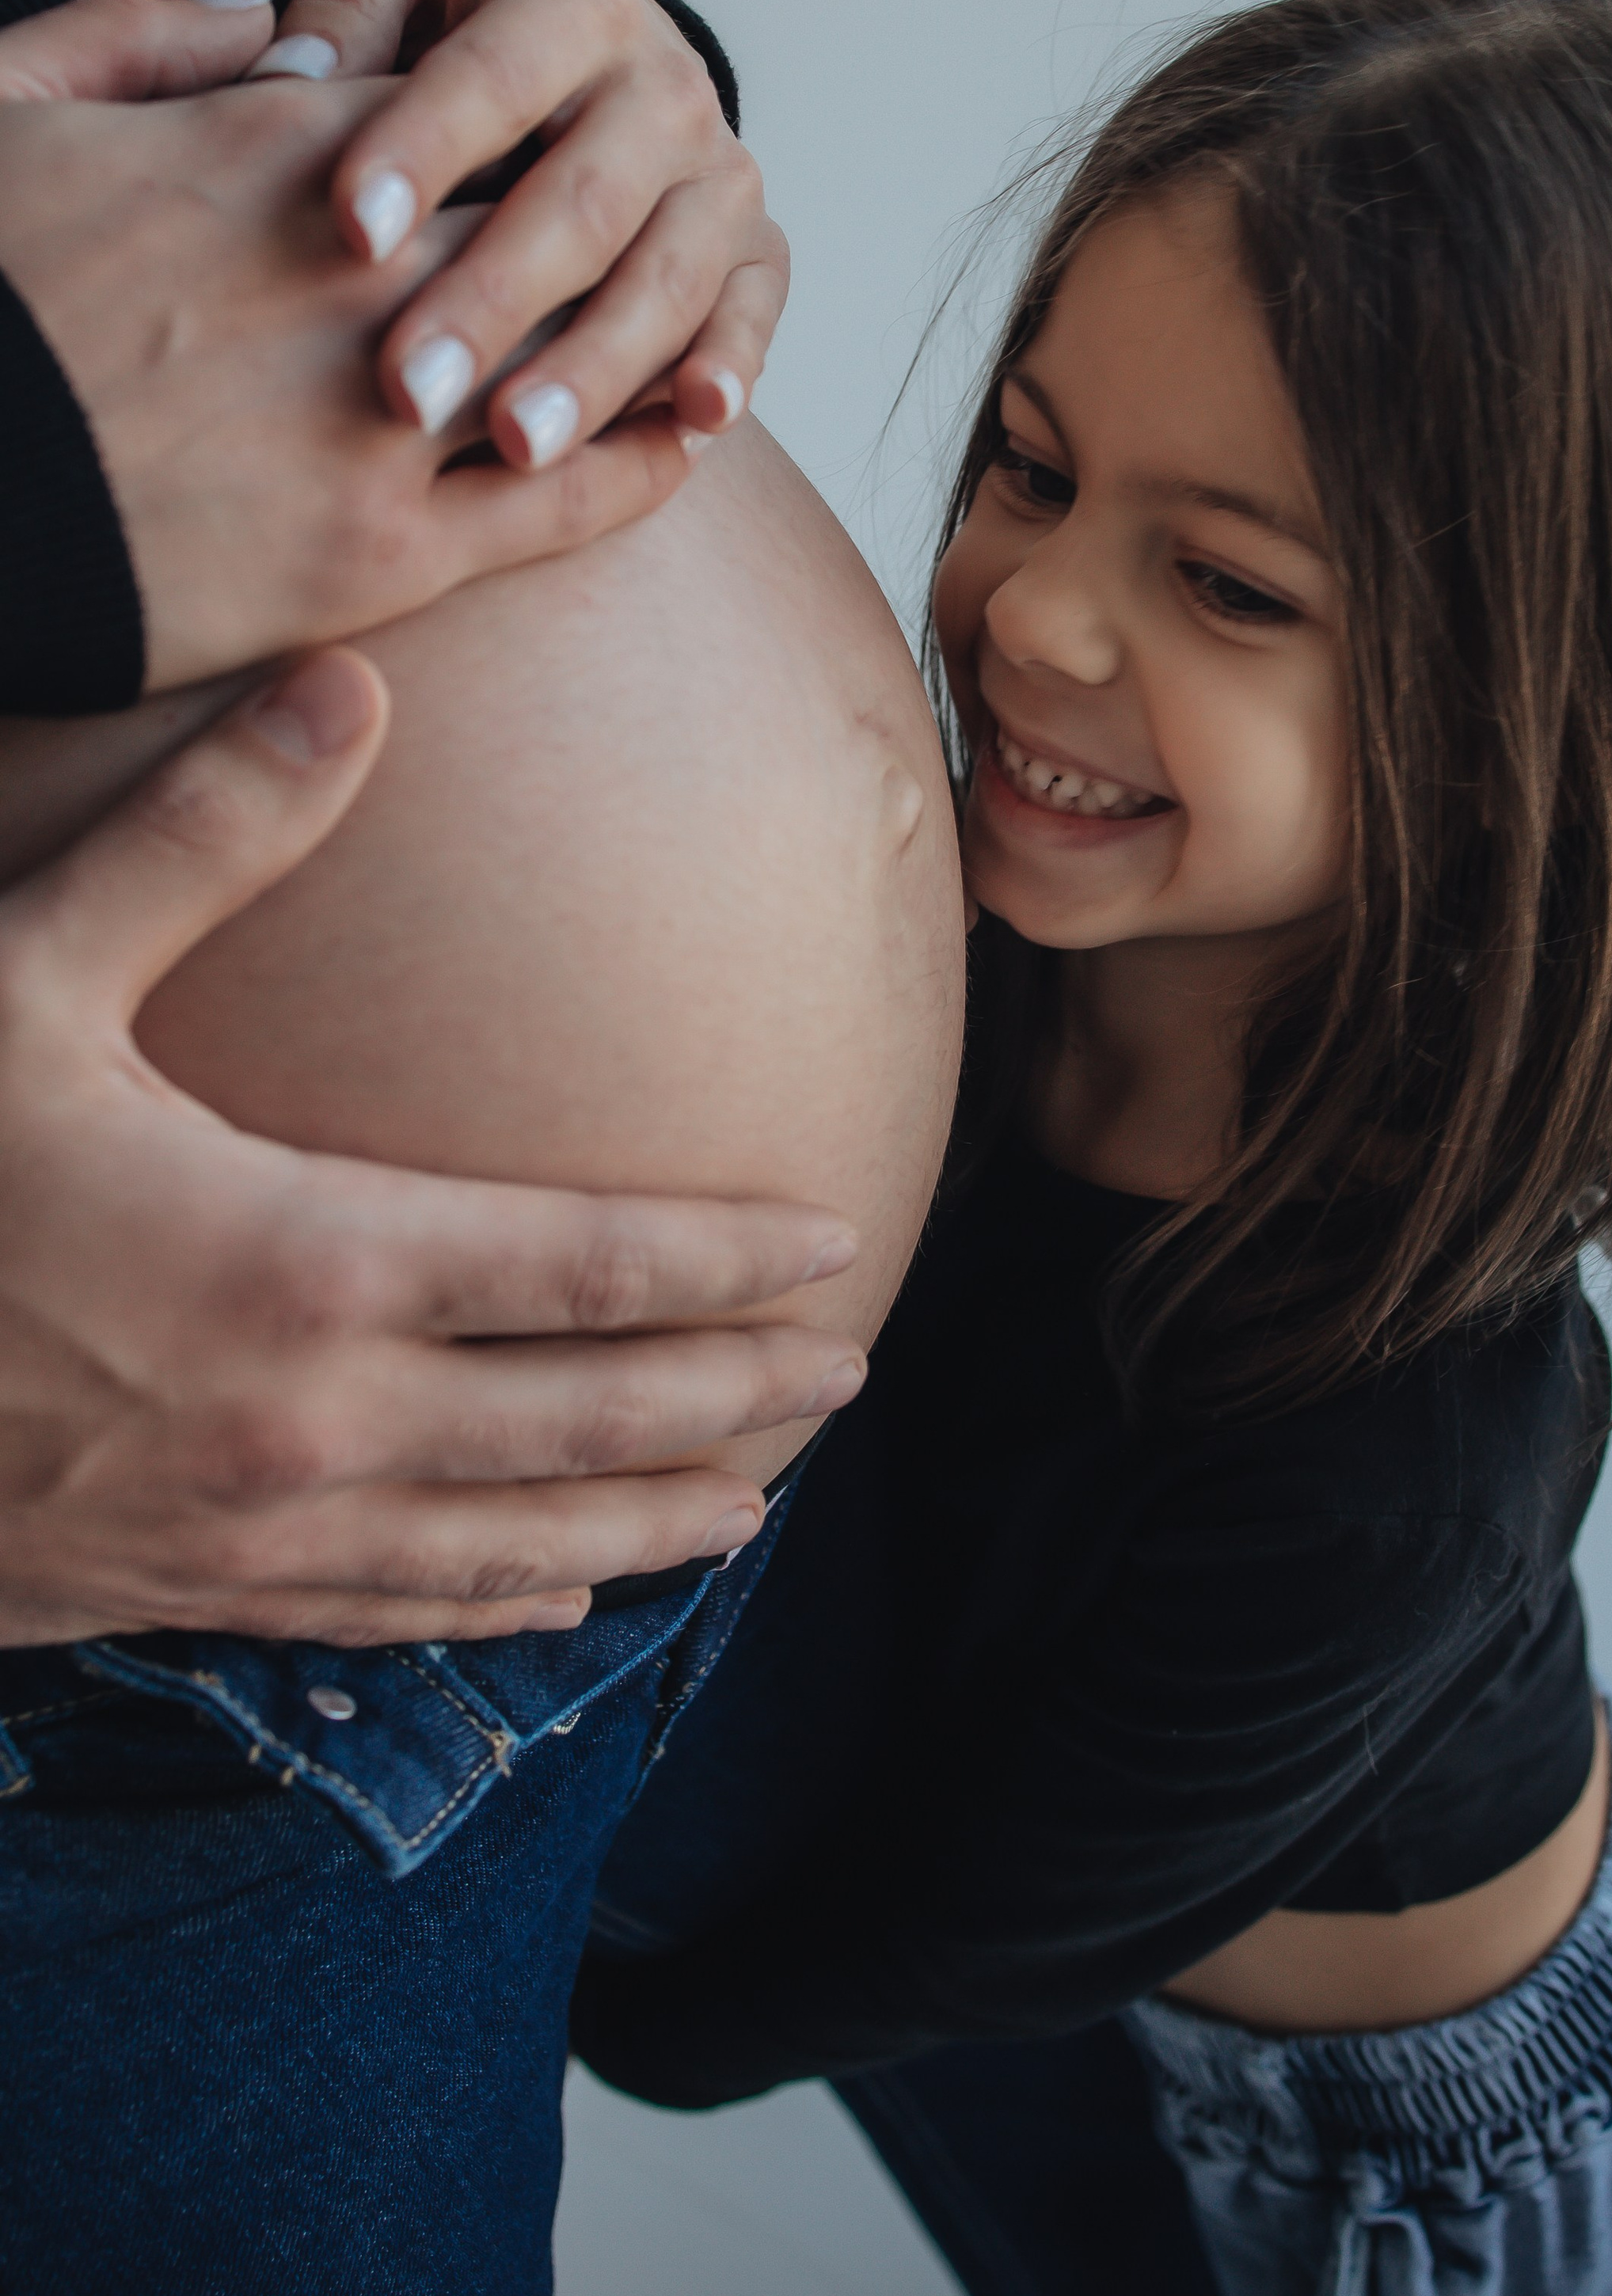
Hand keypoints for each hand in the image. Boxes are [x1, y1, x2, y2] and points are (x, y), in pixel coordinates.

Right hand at [0, 0, 699, 689]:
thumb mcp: (6, 112)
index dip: (487, 131)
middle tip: (622, 240)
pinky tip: (676, 445)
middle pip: (530, 218)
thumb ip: (141, 37)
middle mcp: (357, 270)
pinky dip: (636, 465)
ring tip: (672, 337)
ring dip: (626, 343)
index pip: (447, 108)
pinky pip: (564, 499)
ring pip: (569, 353)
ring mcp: (386, 415)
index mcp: (274, 148)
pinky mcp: (388, 552)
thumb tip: (256, 7)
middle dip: (574, 230)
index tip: (513, 148)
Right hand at [0, 647, 862, 1646]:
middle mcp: (308, 1415)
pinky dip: (489, 1605)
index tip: (832, 1241)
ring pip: (507, 1542)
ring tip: (753, 1508)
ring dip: (647, 1517)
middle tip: (845, 1377)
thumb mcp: (22, 973)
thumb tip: (351, 679)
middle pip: (582, 1413)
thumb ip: (201, 835)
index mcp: (301, 1258)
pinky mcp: (179, 1589)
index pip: (583, 1264)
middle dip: (729, 1396)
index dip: (721, 1259)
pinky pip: (382, 1615)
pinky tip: (554, 1594)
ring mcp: (248, 1528)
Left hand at [274, 0, 788, 467]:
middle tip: (409, 389)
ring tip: (511, 444)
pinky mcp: (755, 247)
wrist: (585, 50)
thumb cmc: (461, 16)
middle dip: (497, 300)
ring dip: (594, 368)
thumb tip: (288, 78)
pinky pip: (751, 312)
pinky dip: (731, 366)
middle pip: (584, 201)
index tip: (354, 231)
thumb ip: (343, 1)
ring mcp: (720, 172)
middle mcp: (666, 83)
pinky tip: (691, 424)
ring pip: (667, 276)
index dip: (426, 151)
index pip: (496, 78)